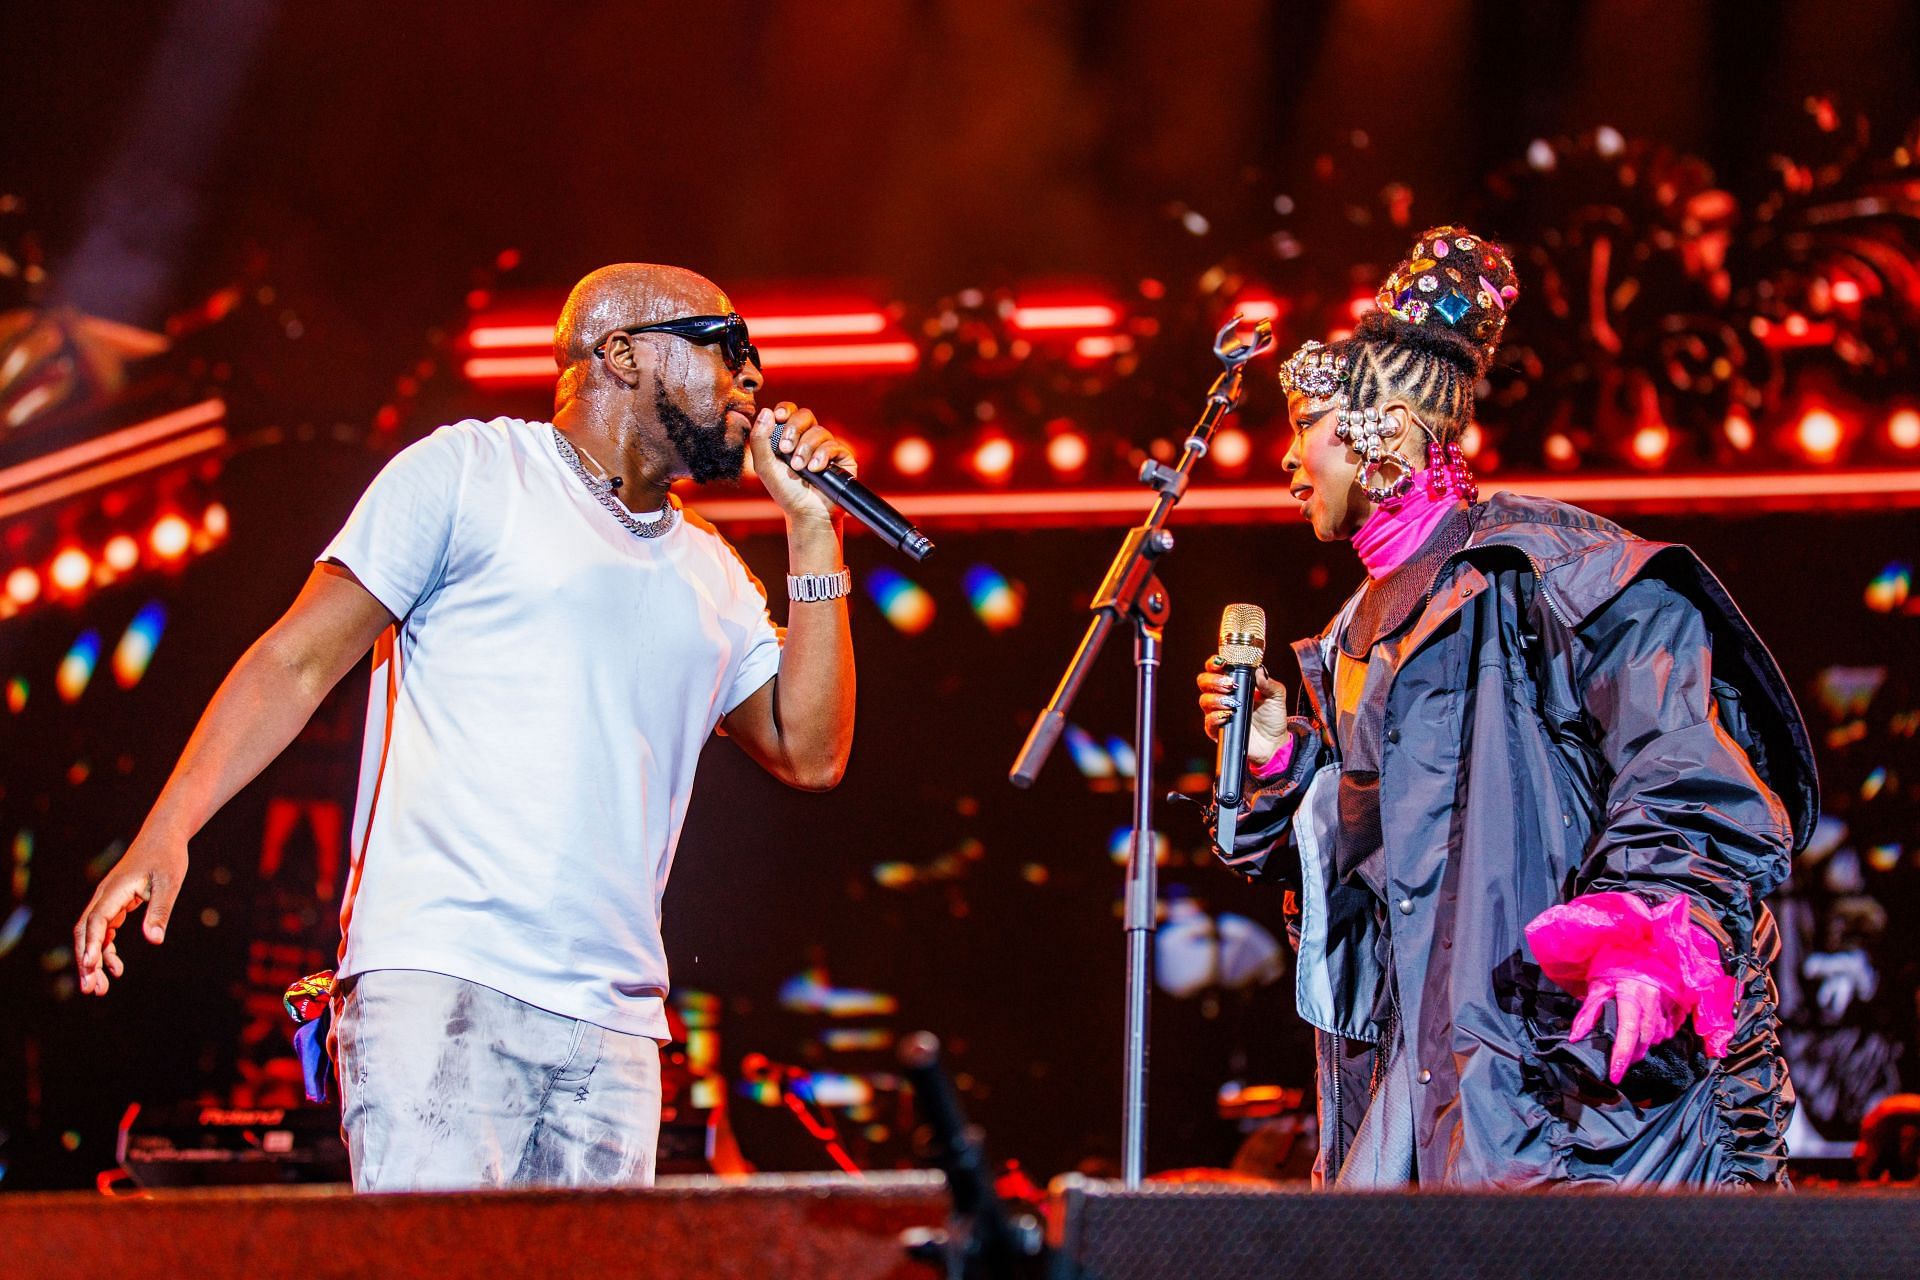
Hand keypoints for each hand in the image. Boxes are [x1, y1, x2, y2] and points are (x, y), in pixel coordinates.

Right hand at [74, 830, 187, 994]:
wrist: (164, 837)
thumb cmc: (168, 858)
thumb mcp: (169, 883)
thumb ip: (160, 911)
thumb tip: (154, 940)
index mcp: (114, 891)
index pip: (96, 921)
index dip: (91, 945)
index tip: (90, 966)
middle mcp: (104, 897)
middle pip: (86, 933)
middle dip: (87, 962)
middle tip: (92, 990)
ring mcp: (107, 900)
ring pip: (93, 935)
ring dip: (95, 961)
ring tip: (100, 988)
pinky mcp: (115, 904)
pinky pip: (104, 931)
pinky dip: (106, 950)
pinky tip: (116, 968)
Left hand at [750, 403, 854, 524]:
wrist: (807, 513)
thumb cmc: (786, 491)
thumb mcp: (765, 466)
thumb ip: (760, 439)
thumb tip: (766, 411)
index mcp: (790, 436)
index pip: (789, 411)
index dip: (785, 409)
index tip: (779, 417)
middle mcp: (809, 438)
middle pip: (805, 415)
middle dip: (793, 429)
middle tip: (785, 449)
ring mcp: (827, 447)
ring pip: (819, 431)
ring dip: (805, 449)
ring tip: (799, 468)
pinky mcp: (842, 457)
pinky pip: (833, 446)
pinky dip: (821, 456)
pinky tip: (815, 469)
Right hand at [1195, 658, 1287, 764]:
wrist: (1274, 743)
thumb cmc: (1273, 718)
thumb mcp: (1277, 697)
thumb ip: (1270, 684)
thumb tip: (1259, 671)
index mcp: (1234, 683)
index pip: (1216, 668)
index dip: (1214, 663)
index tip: (1223, 662)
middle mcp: (1222, 695)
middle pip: (1204, 682)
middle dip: (1214, 681)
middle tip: (1230, 685)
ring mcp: (1218, 712)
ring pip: (1204, 700)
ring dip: (1216, 699)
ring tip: (1233, 703)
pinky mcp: (1217, 730)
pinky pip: (1208, 722)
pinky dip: (1215, 717)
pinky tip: (1228, 716)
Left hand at [1569, 975, 1685, 1083]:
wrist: (1644, 950)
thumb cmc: (1618, 965)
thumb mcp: (1598, 985)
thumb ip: (1588, 1012)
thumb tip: (1576, 1037)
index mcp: (1632, 996)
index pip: (1627, 1032)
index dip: (1621, 1056)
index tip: (1614, 1074)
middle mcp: (1653, 1003)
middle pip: (1644, 1041)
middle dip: (1631, 1056)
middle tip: (1618, 1062)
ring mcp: (1667, 1006)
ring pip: (1656, 1038)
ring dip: (1643, 1046)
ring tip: (1629, 1044)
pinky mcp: (1675, 1007)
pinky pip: (1666, 1031)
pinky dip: (1654, 1036)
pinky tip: (1644, 1032)